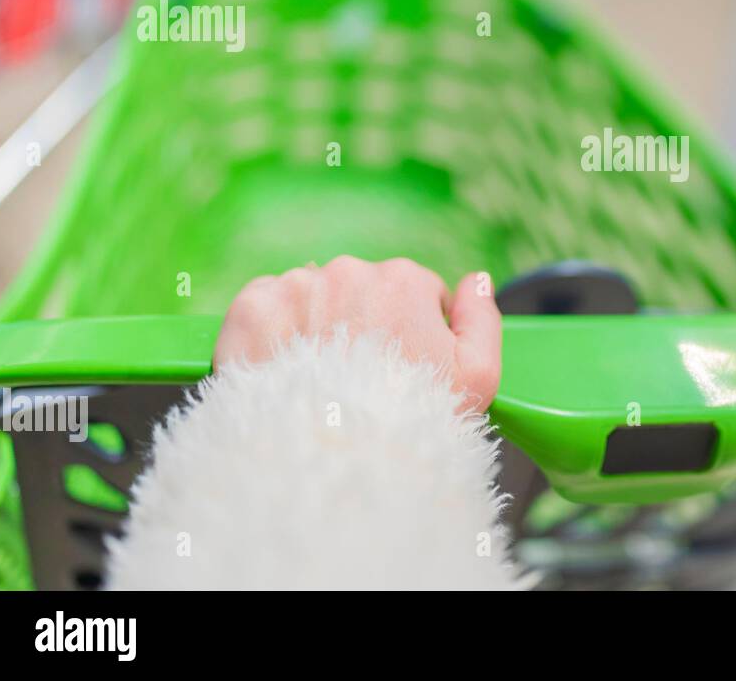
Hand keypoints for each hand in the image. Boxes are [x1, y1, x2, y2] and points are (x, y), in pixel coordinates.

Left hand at [213, 256, 500, 411]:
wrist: (332, 462)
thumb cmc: (411, 425)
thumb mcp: (478, 377)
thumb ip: (482, 317)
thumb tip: (477, 279)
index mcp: (405, 281)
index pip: (413, 292)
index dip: (412, 332)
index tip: (401, 370)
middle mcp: (350, 271)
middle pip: (359, 291)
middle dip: (360, 325)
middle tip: (358, 380)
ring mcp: (297, 287)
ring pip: (311, 296)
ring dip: (315, 326)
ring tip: (319, 382)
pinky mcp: (252, 309)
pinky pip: (264, 306)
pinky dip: (271, 332)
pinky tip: (284, 370)